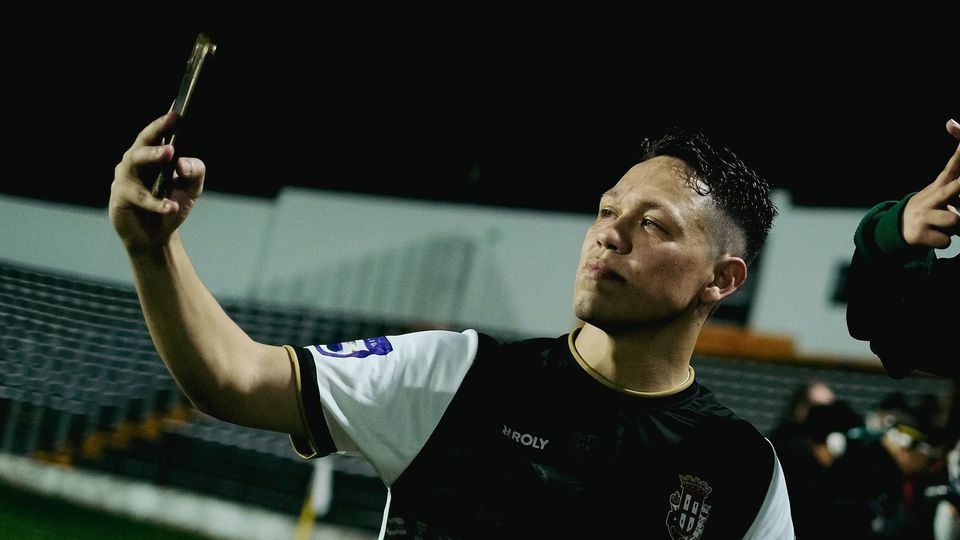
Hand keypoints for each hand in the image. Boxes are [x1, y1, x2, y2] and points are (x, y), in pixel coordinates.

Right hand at [109, 112, 205, 254]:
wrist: (155, 235)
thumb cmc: (171, 203)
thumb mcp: (191, 188)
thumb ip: (194, 172)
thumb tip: (183, 164)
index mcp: (151, 154)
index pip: (156, 135)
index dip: (163, 123)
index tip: (176, 114)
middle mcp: (134, 162)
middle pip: (141, 147)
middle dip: (155, 143)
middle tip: (171, 146)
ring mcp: (124, 178)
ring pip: (135, 166)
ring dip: (152, 160)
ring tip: (171, 158)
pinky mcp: (120, 197)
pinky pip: (139, 198)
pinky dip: (156, 203)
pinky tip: (171, 207)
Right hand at [902, 119, 959, 248]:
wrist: (899, 228)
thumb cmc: (931, 209)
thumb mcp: (942, 194)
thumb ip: (955, 182)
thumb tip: (955, 141)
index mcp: (939, 186)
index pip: (952, 167)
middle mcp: (931, 198)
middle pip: (951, 189)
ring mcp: (923, 215)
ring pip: (954, 221)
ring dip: (954, 228)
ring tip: (942, 226)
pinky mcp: (919, 233)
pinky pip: (945, 240)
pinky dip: (943, 241)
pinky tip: (932, 236)